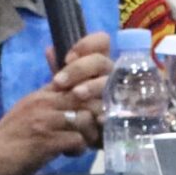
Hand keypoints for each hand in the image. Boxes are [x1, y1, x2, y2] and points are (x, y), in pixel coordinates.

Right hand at [0, 34, 116, 174]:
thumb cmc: (10, 135)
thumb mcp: (29, 109)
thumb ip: (50, 99)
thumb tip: (71, 92)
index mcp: (42, 93)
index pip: (77, 79)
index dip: (93, 91)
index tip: (97, 106)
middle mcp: (45, 102)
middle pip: (87, 97)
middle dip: (96, 114)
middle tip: (94, 128)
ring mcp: (45, 121)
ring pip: (85, 118)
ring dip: (88, 134)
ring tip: (80, 142)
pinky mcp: (45, 142)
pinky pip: (77, 140)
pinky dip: (78, 149)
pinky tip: (69, 152)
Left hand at [47, 32, 112, 150]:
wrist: (92, 133)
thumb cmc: (80, 103)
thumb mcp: (69, 85)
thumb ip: (60, 68)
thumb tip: (50, 50)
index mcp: (100, 62)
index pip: (102, 41)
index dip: (86, 44)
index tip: (67, 58)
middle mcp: (113, 73)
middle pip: (101, 61)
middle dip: (79, 69)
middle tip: (59, 82)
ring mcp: (122, 92)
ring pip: (109, 82)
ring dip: (92, 86)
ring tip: (76, 95)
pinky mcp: (125, 114)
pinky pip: (119, 110)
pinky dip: (107, 113)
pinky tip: (97, 118)